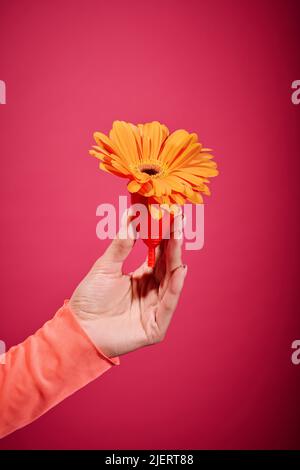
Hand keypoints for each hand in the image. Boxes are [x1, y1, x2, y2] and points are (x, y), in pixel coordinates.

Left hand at [69, 215, 186, 357]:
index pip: (160, 255)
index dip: (166, 236)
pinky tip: (179, 270)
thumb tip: (131, 215)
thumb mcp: (106, 266)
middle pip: (168, 266)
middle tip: (179, 222)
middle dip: (175, 244)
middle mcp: (152, 292)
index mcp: (142, 278)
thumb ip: (122, 244)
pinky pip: (168, 305)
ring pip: (171, 282)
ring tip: (179, 238)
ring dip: (176, 260)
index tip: (170, 216)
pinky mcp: (155, 327)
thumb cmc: (90, 299)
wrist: (78, 328)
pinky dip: (175, 287)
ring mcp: (155, 309)